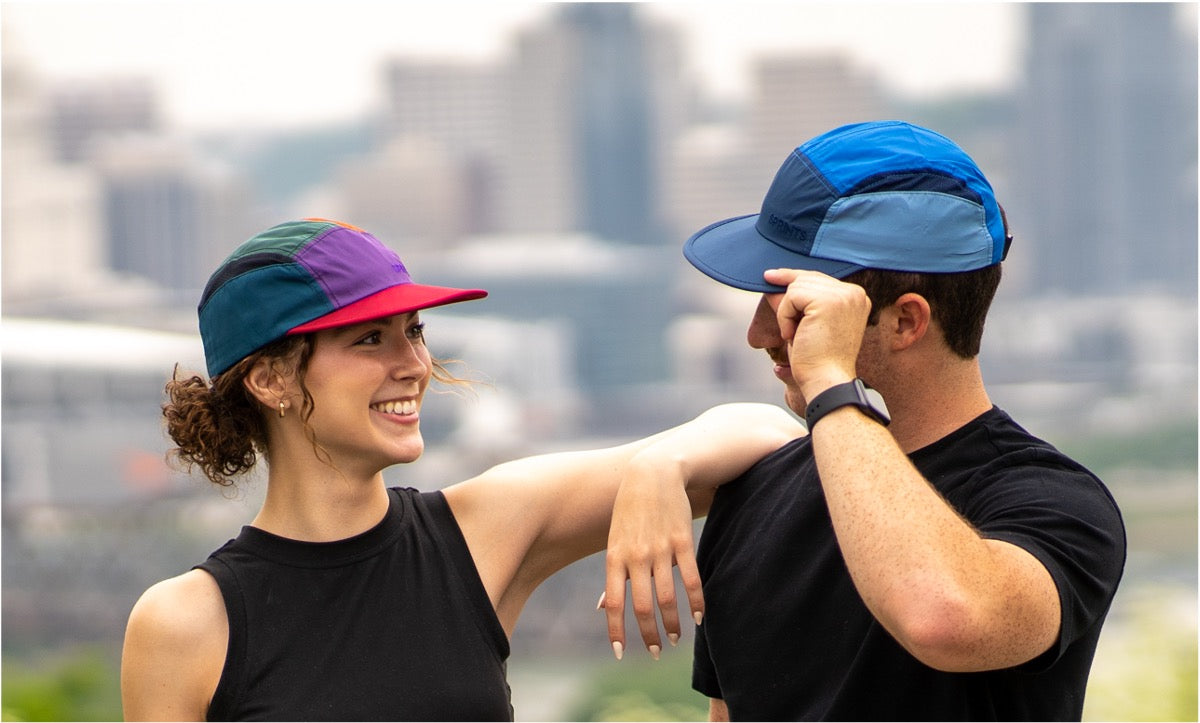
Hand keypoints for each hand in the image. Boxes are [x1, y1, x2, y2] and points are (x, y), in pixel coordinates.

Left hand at [601, 451, 703, 659]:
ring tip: (676, 639)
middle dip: (649, 634)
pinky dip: (695, 601)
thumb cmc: (630, 511)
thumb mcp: (615, 541)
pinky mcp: (681, 541)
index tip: (621, 653)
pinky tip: (698, 617)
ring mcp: (660, 549)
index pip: (613, 603)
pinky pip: (690, 578)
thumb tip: (601, 608)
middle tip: (656, 652)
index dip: (616, 631)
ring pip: (667, 596)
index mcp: (615, 557)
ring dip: (673, 623)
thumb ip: (613, 576)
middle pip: (642, 606)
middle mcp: (636, 556)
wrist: (653, 474)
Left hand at [763, 268, 872, 395]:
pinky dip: (784, 316)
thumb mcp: (806, 322)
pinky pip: (791, 296)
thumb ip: (795, 300)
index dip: (793, 280)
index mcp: (856, 298)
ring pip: (796, 286)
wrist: (826, 380)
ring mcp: (843, 296)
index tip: (770, 276)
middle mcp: (854, 293)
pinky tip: (793, 335)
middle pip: (806, 277)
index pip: (818, 278)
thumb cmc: (817, 359)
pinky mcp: (828, 301)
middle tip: (789, 328)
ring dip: (786, 312)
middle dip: (787, 298)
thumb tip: (771, 280)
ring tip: (796, 335)